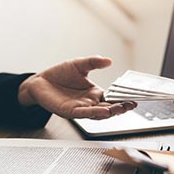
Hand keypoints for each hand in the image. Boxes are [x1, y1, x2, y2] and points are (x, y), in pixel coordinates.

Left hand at [18, 56, 135, 119]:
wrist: (40, 81)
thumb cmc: (59, 74)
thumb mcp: (79, 65)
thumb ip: (93, 63)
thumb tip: (109, 60)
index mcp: (94, 93)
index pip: (112, 97)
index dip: (122, 98)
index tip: (133, 98)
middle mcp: (89, 102)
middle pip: (109, 107)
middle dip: (121, 107)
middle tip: (131, 105)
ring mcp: (80, 108)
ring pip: (99, 113)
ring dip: (111, 112)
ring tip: (121, 108)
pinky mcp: (70, 111)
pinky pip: (85, 113)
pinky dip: (95, 112)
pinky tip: (104, 110)